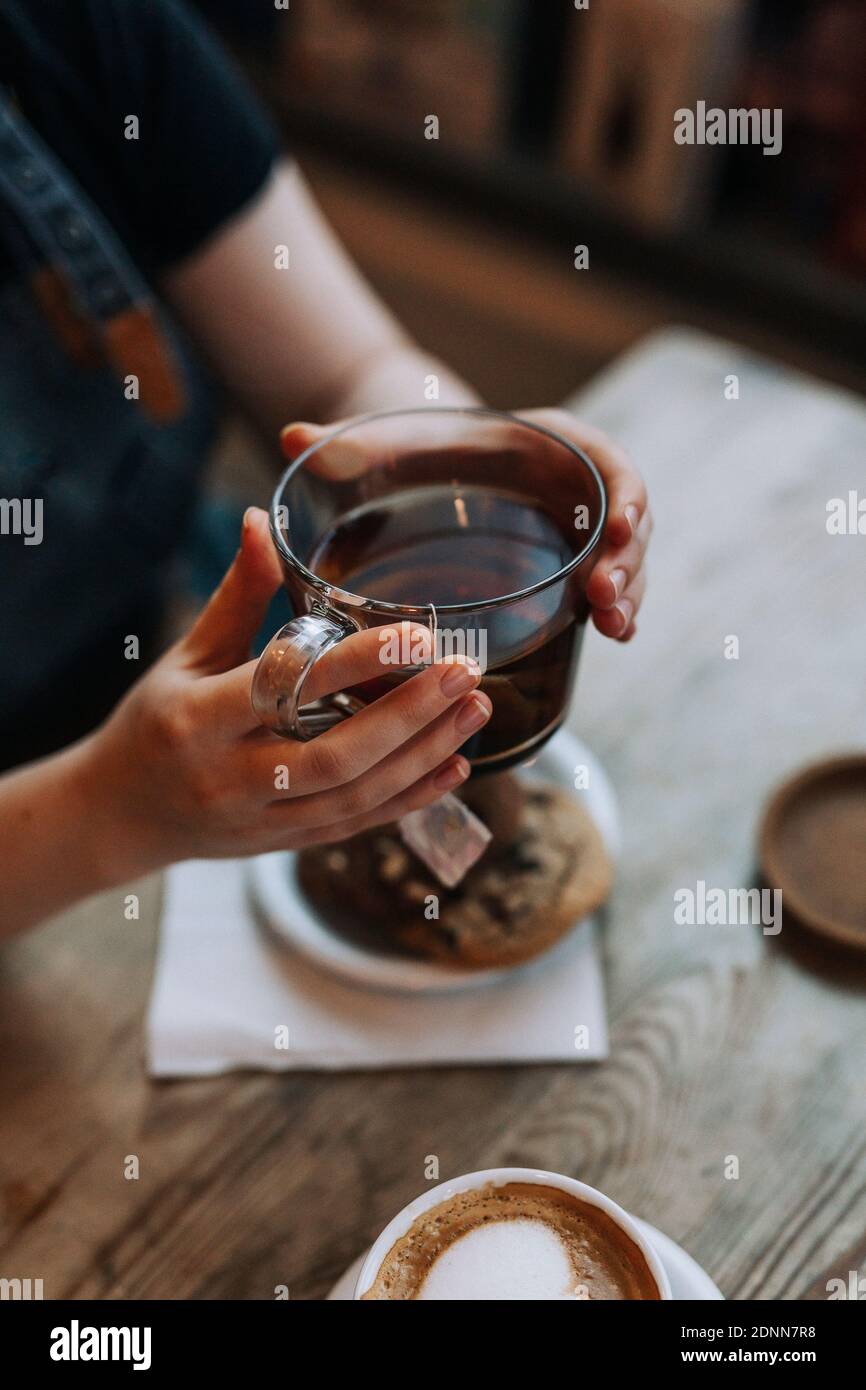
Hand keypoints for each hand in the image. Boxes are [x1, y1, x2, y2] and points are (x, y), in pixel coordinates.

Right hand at [81, 508, 490, 877]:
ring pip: (356, 796)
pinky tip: (455, 766)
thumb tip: (262, 520)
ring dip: (423, 755)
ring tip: (473, 710)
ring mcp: (260, 821)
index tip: (419, 633)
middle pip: (336, 755)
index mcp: (200, 720)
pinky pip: (357, 825)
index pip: (288, 688)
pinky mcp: (283, 846)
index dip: (357, 663)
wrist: (121, 815)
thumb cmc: (155, 722)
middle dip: (411, 716)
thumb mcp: (185, 656)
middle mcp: (231, 778)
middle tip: (465, 673)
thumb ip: (236, 596)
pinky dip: (410, 798)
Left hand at [281, 407, 650, 642]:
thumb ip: (346, 445)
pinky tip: (609, 637)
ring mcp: (579, 530)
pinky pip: (606, 589)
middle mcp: (573, 485)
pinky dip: (613, 610)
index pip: (607, 461)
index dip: (624, 493)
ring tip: (613, 627)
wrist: (429, 472)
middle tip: (605, 597)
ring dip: (627, 592)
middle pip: (626, 519)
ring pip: (624, 560)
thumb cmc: (412, 455)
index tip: (618, 525)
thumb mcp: (386, 448)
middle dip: (627, 559)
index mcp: (546, 444)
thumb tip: (292, 436)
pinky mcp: (572, 567)